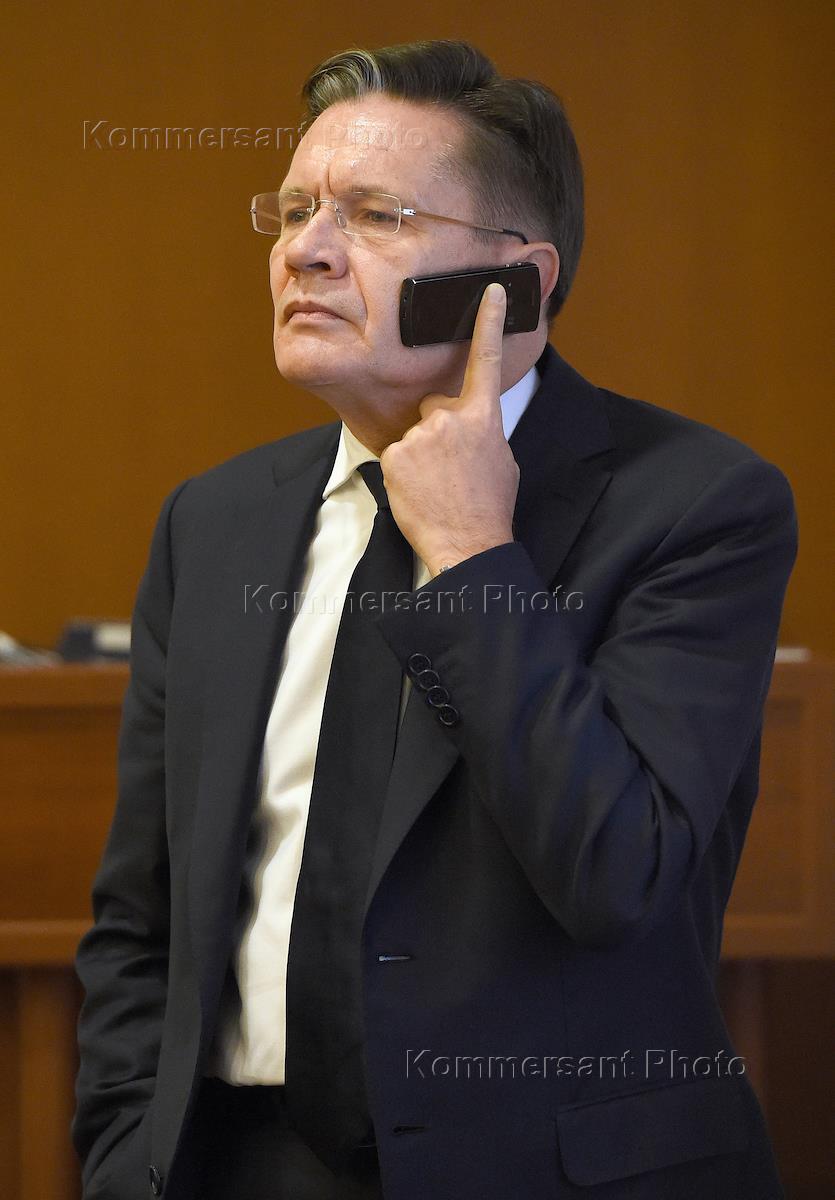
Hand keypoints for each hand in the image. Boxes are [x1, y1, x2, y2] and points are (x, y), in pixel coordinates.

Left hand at [379, 283, 520, 576]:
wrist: (468, 543)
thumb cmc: (489, 507)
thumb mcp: (502, 461)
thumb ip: (483, 433)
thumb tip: (468, 428)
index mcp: (485, 418)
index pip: (486, 360)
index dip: (489, 321)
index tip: (491, 291)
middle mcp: (451, 418)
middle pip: (435, 407)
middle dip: (438, 431)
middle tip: (451, 469)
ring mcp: (421, 435)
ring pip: (415, 433)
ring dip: (421, 455)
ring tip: (437, 486)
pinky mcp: (395, 454)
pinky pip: (396, 454)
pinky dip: (403, 472)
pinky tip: (420, 491)